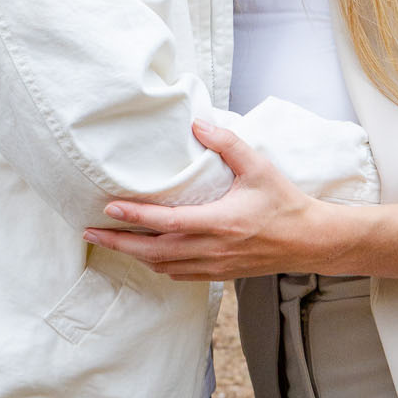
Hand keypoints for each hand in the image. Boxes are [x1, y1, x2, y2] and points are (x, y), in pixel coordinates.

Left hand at [83, 120, 328, 280]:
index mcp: (219, 223)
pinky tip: (146, 255)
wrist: (308, 240)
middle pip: (154, 252)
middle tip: (90, 231)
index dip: (136, 216)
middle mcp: (211, 249)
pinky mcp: (218, 273)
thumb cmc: (283, 202)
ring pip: (162, 266)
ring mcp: (213, 265)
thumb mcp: (258, 166)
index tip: (109, 207)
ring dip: (133, 256)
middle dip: (119, 243)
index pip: (167, 223)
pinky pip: (178, 274)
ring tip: (109, 241)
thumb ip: (228, 143)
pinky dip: (156, 265)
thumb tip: (198, 123)